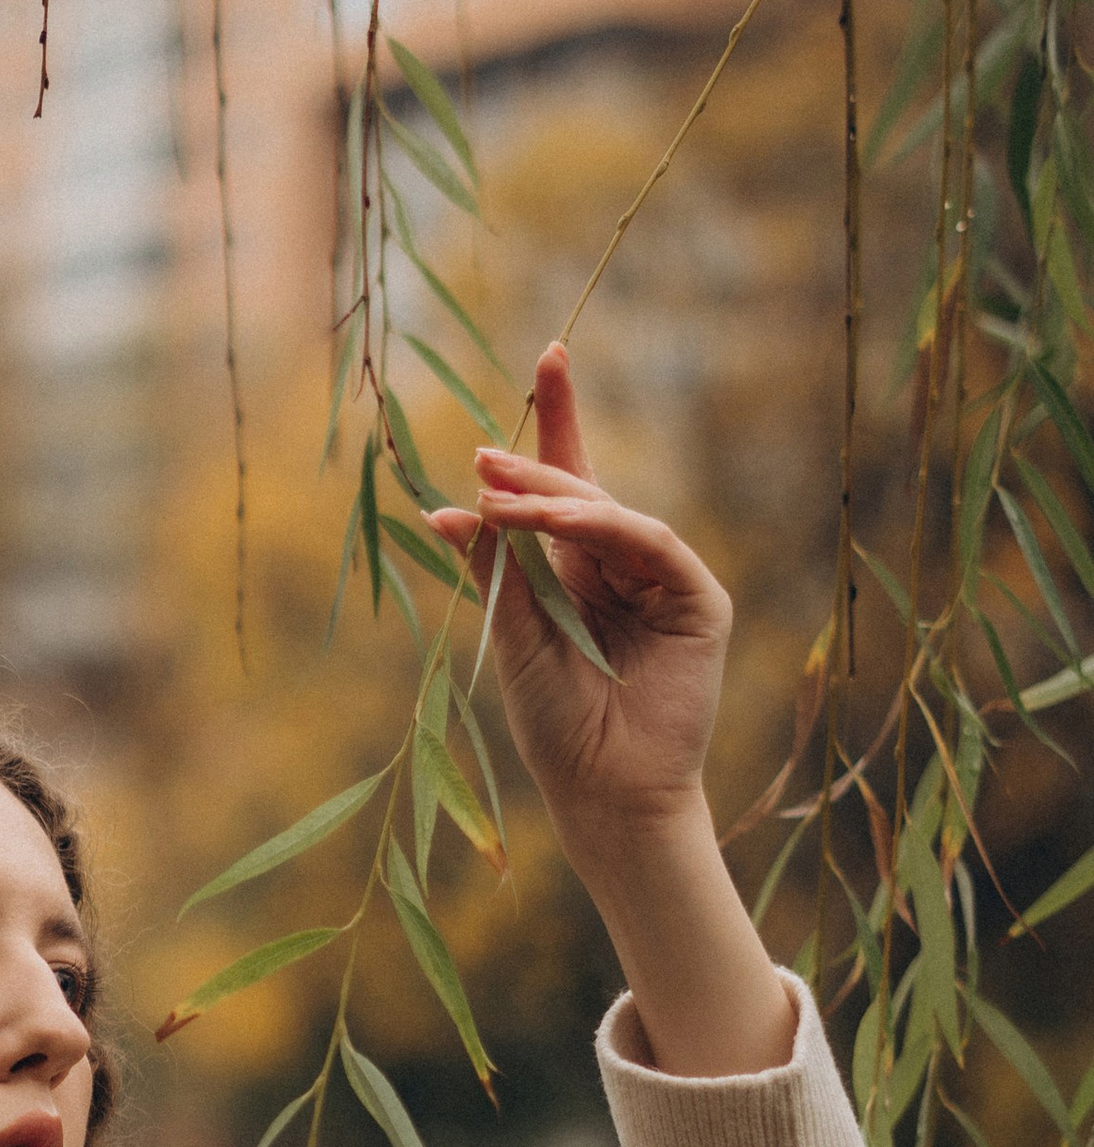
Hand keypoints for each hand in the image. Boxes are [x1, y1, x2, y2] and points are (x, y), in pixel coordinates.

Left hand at [428, 341, 731, 869]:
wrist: (602, 792)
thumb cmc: (555, 724)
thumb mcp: (512, 635)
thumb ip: (496, 569)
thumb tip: (448, 507)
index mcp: (576, 570)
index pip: (568, 482)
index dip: (560, 420)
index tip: (550, 355)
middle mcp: (621, 566)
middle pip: (585, 489)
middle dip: (537, 465)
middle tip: (483, 455)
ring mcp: (665, 580)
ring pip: (610, 516)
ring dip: (556, 502)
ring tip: (501, 496)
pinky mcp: (698, 601)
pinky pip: (651, 545)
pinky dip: (604, 530)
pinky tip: (557, 526)